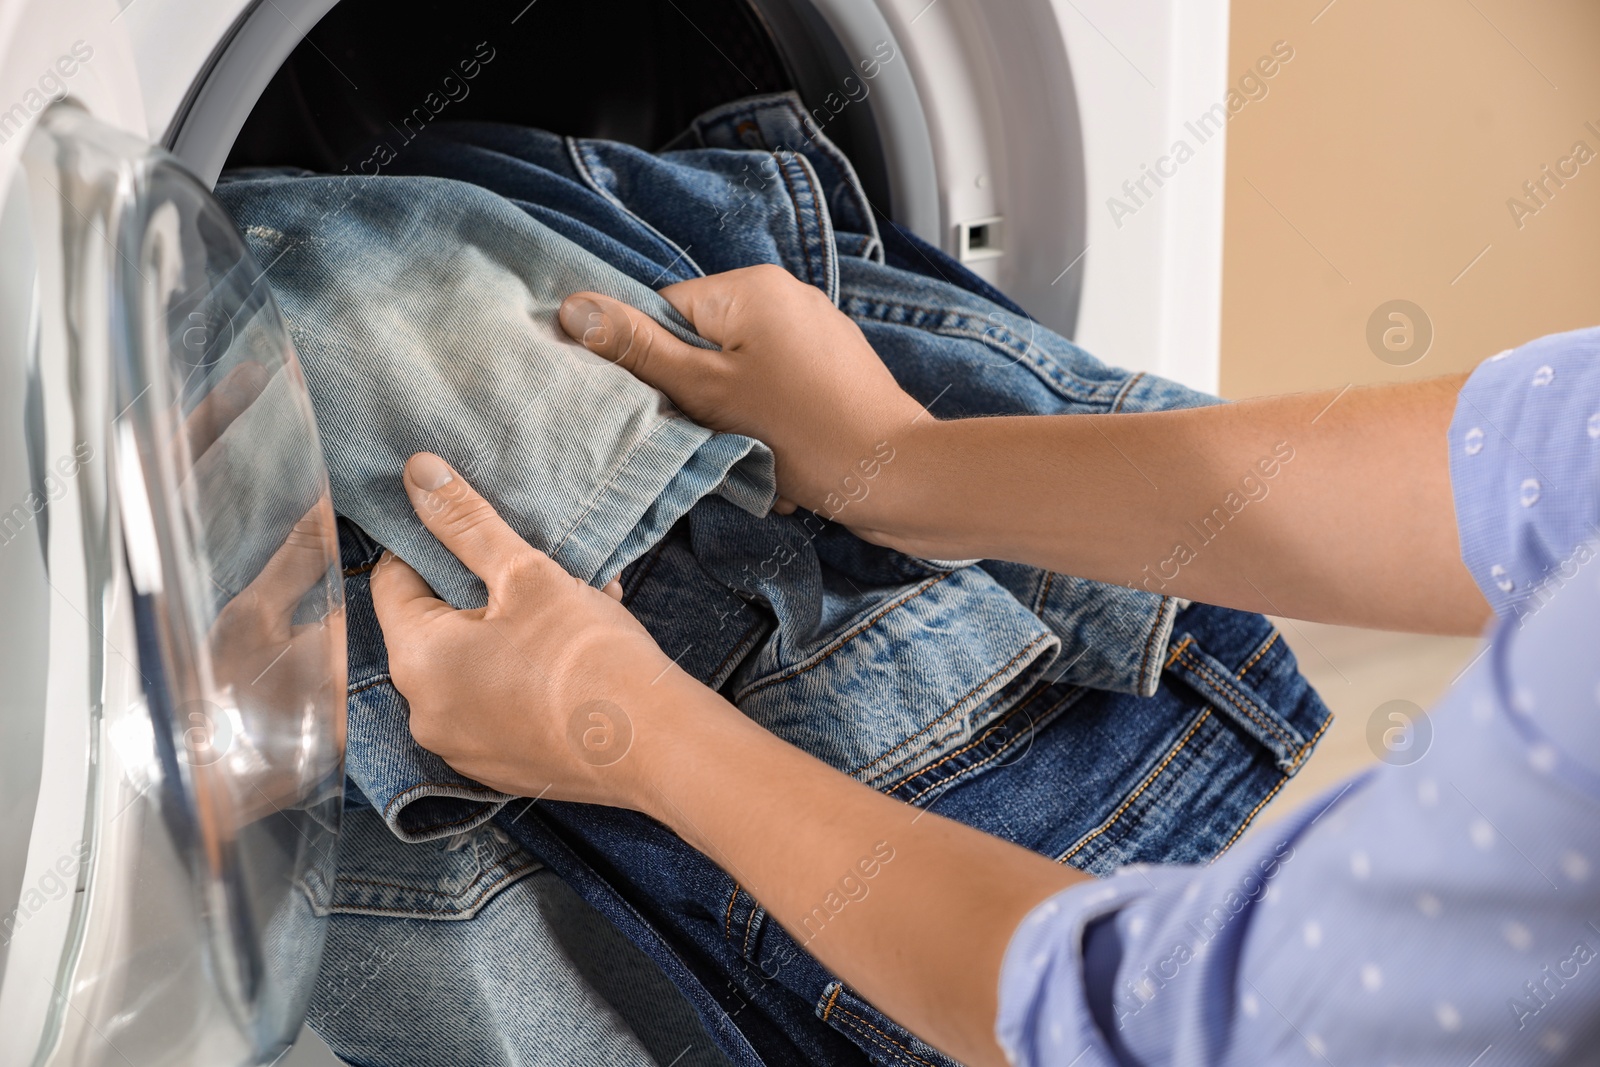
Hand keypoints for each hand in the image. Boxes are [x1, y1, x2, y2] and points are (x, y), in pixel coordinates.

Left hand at [369, 452, 727, 804]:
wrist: (656, 745)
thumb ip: (465, 523)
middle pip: (433, 628)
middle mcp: (425, 714)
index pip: (392, 582)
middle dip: (476, 592)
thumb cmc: (587, 657)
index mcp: (418, 662)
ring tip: (561, 611)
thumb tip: (417, 472)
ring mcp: (464, 748)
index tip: (470, 532)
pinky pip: (498, 704)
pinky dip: (522, 676)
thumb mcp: (526, 573)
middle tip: (528, 573)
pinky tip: (570, 656)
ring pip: (470, 667)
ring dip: (504, 634)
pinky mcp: (502, 767)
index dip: (428, 546)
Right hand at [557, 264, 927, 523]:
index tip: (675, 408)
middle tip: (720, 437)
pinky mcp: (835, 372)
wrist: (897, 477)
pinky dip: (772, 431)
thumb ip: (638, 349)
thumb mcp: (705, 390)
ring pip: (740, 380)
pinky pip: (778, 396)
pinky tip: (788, 461)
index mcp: (750, 287)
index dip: (658, 366)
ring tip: (759, 454)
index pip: (665, 313)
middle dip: (703, 402)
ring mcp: (816, 334)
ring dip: (737, 425)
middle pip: (703, 348)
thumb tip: (572, 307)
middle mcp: (786, 297)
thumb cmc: (802, 432)